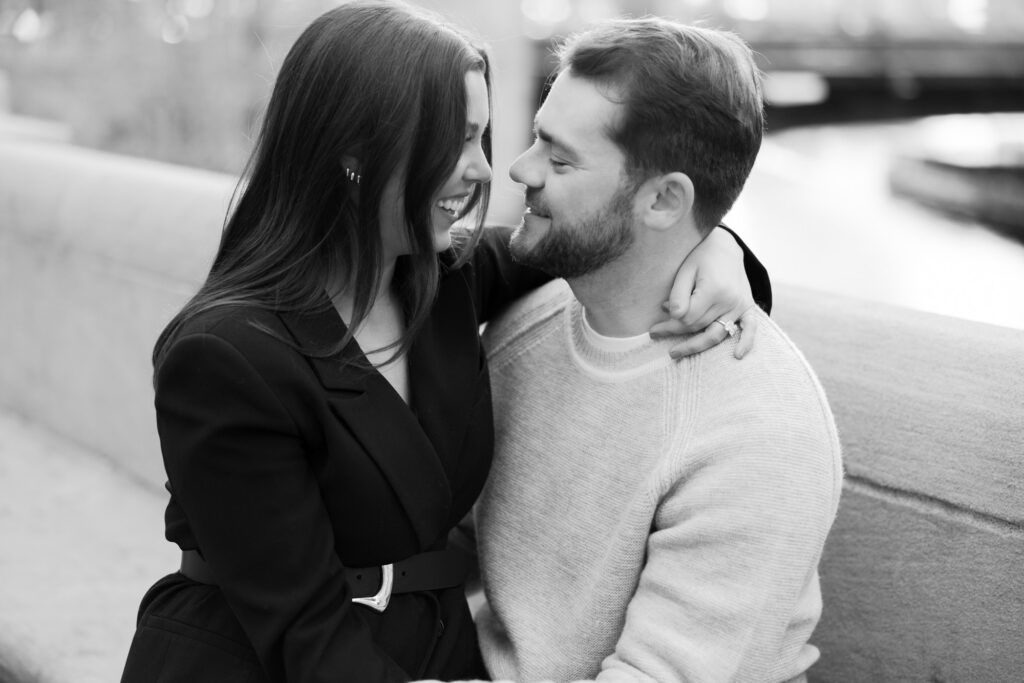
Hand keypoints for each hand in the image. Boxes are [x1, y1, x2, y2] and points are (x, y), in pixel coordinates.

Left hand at [649, 227, 758, 359]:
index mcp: (713, 290)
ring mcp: (740, 305)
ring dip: (695, 345)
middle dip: (675, 332)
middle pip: (699, 327)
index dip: (669, 324)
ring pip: (716, 333)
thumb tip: (673, 317)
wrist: (725, 246)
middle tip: (655, 335)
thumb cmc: (700, 257)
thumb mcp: (684, 271)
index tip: (655, 325)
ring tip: (675, 353)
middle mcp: (729, 300)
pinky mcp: (748, 307)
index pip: (687, 318)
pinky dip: (746, 343)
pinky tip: (737, 355)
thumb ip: (678, 295)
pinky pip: (750, 328)